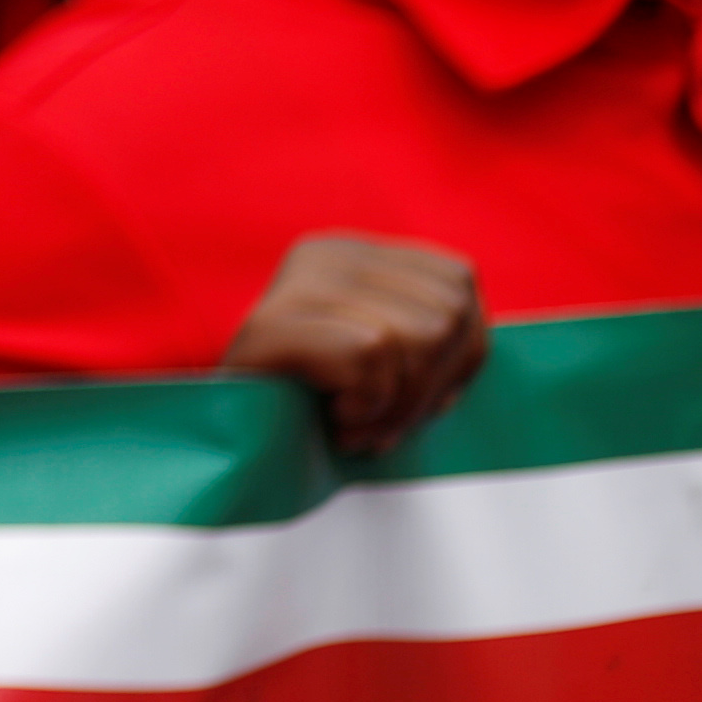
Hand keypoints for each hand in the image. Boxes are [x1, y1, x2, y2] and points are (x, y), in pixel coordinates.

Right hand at [220, 231, 489, 452]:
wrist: (225, 447)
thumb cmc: (311, 412)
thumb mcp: (379, 362)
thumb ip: (425, 335)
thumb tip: (477, 338)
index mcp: (352, 253)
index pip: (459, 282)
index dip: (461, 356)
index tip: (418, 401)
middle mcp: (324, 254)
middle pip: (447, 312)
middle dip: (432, 389)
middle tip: (386, 425)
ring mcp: (295, 285)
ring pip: (419, 334)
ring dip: (399, 406)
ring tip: (360, 427)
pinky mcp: (273, 325)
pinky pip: (373, 356)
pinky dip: (368, 406)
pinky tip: (336, 422)